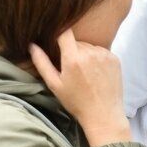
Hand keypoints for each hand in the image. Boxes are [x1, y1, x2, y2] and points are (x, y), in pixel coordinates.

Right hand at [29, 29, 130, 146]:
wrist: (104, 114)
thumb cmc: (76, 102)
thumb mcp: (54, 84)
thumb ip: (42, 62)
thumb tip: (32, 45)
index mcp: (73, 58)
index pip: (64, 32)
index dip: (59, 33)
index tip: (56, 40)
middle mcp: (90, 53)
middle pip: (76, 41)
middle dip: (71, 51)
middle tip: (71, 69)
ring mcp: (105, 55)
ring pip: (89, 46)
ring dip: (84, 54)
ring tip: (84, 73)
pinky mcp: (115, 58)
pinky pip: (101, 51)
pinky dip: (97, 58)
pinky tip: (95, 73)